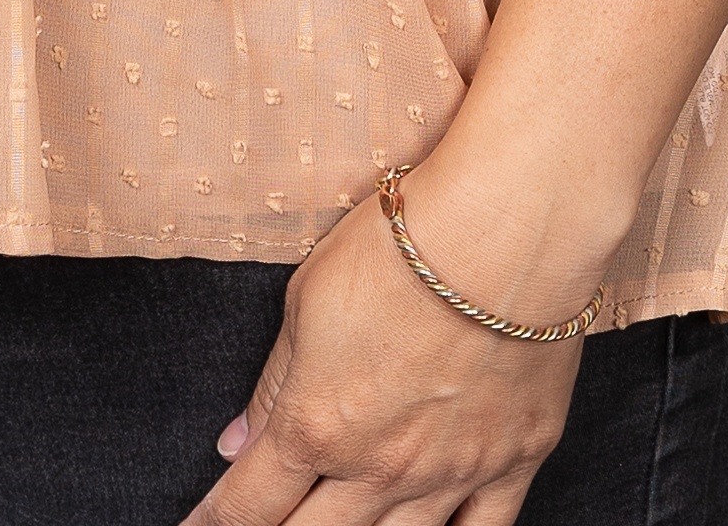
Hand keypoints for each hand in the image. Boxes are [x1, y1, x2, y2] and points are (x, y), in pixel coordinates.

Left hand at [179, 177, 599, 525]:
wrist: (509, 231)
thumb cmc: (400, 247)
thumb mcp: (308, 299)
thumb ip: (274, 384)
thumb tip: (238, 446)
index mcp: (316, 426)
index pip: (247, 504)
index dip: (214, 522)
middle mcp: (379, 469)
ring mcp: (450, 475)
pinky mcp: (514, 462)